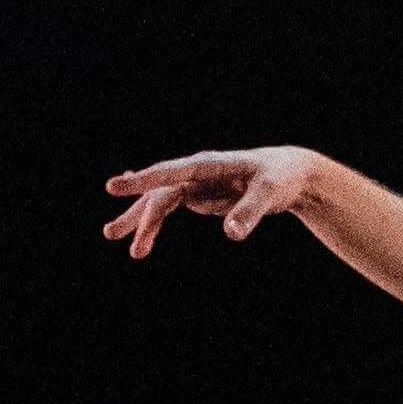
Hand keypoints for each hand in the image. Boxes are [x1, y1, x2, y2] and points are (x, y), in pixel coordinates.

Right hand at [104, 148, 322, 254]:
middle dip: (140, 216)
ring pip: (160, 201)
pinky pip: (169, 205)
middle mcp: (196, 172)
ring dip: (140, 220)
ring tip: (116, 238)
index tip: (115, 187)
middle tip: (113, 235)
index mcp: (209, 164)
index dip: (144, 180)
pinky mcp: (200, 195)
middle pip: (161, 193)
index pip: (172, 173)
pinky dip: (152, 215)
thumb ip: (249, 212)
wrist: (289, 173)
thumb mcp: (268, 193)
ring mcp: (196, 184)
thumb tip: (231, 235)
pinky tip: (134, 222)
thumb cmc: (279, 178)